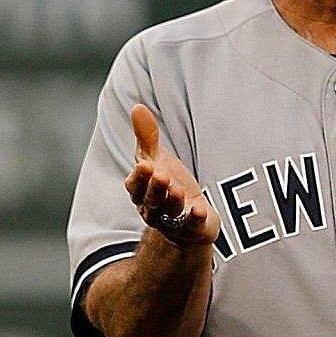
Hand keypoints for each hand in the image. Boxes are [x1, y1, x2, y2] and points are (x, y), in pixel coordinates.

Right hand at [125, 105, 218, 247]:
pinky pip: (192, 226)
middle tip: (160, 175)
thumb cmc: (168, 185)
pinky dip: (195, 219)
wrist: (189, 219)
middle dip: (154, 189)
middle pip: (151, 200)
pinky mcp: (193, 230)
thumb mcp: (157, 159)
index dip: (139, 178)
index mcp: (142, 192)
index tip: (145, 165)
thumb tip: (137, 107)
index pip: (135, 186)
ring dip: (172, 201)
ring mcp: (173, 222)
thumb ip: (146, 137)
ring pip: (170, 213)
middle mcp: (154, 209)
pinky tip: (200, 210)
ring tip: (177, 190)